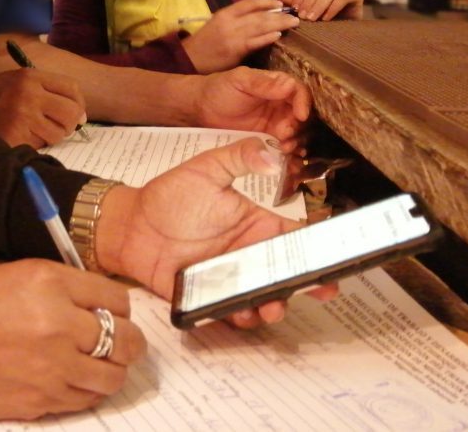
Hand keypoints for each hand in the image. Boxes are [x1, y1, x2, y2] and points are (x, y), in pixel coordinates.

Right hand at [0, 70, 86, 146]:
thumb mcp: (19, 79)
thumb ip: (48, 89)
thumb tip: (81, 116)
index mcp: (31, 77)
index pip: (72, 88)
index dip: (79, 103)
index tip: (77, 114)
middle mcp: (29, 95)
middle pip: (71, 113)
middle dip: (70, 124)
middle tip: (60, 127)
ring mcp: (22, 117)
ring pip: (58, 134)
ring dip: (51, 137)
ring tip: (36, 132)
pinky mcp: (15, 137)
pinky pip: (39, 146)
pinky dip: (34, 145)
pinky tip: (21, 137)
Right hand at [0, 259, 146, 421]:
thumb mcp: (10, 276)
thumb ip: (58, 286)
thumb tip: (96, 303)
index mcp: (48, 283)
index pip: (114, 296)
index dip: (119, 305)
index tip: (115, 310)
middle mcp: (58, 325)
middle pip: (125, 339)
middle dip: (130, 340)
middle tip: (123, 340)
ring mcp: (52, 369)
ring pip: (112, 376)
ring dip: (112, 369)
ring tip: (101, 363)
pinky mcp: (42, 403)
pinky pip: (86, 400)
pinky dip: (89, 391)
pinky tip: (75, 380)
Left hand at [94, 137, 338, 322]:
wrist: (131, 225)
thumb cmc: (169, 195)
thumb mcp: (205, 170)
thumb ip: (238, 158)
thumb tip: (273, 152)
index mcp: (256, 224)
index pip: (295, 237)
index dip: (318, 249)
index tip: (336, 259)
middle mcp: (248, 254)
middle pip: (286, 274)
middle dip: (303, 286)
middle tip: (315, 290)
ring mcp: (230, 278)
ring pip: (263, 297)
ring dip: (273, 305)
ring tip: (270, 307)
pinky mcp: (209, 296)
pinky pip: (231, 311)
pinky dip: (241, 315)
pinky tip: (242, 312)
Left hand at [172, 66, 309, 147]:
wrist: (200, 110)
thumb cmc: (219, 89)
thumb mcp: (239, 80)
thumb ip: (262, 82)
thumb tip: (289, 85)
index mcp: (277, 87)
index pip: (299, 92)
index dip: (304, 103)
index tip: (300, 115)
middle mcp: (281, 106)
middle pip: (302, 117)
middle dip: (298, 127)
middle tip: (285, 135)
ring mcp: (275, 126)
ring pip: (296, 134)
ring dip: (295, 142)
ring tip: (283, 148)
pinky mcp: (267, 142)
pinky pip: (284, 149)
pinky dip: (288, 154)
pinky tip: (284, 158)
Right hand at [180, 0, 299, 72]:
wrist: (190, 59)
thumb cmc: (206, 43)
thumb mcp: (218, 25)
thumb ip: (236, 20)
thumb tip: (261, 17)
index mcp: (225, 13)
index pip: (250, 2)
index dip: (267, 1)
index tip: (280, 3)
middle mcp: (229, 21)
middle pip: (259, 14)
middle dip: (279, 13)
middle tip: (295, 15)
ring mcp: (232, 35)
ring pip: (260, 26)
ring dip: (279, 24)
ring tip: (293, 23)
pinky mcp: (235, 50)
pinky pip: (255, 41)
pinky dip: (267, 37)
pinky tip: (278, 36)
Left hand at [278, 0, 362, 20]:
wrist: (349, 24)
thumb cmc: (327, 14)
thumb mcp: (309, 8)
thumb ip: (295, 1)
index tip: (295, 9)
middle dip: (309, 1)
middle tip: (303, 17)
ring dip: (319, 5)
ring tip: (313, 19)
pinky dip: (332, 8)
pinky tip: (326, 18)